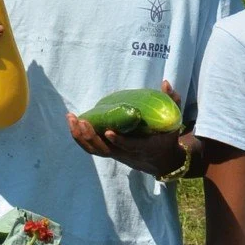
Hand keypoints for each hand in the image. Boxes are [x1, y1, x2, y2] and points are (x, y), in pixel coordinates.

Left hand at [67, 81, 186, 175]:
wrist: (161, 160)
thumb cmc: (166, 137)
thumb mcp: (172, 121)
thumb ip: (171, 101)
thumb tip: (165, 83)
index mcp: (144, 146)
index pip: (129, 146)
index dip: (118, 141)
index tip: (108, 131)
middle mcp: (127, 153)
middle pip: (104, 149)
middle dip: (90, 136)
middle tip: (80, 121)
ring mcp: (116, 153)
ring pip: (95, 149)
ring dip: (81, 136)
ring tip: (71, 119)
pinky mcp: (109, 151)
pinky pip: (91, 148)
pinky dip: (80, 138)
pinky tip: (72, 123)